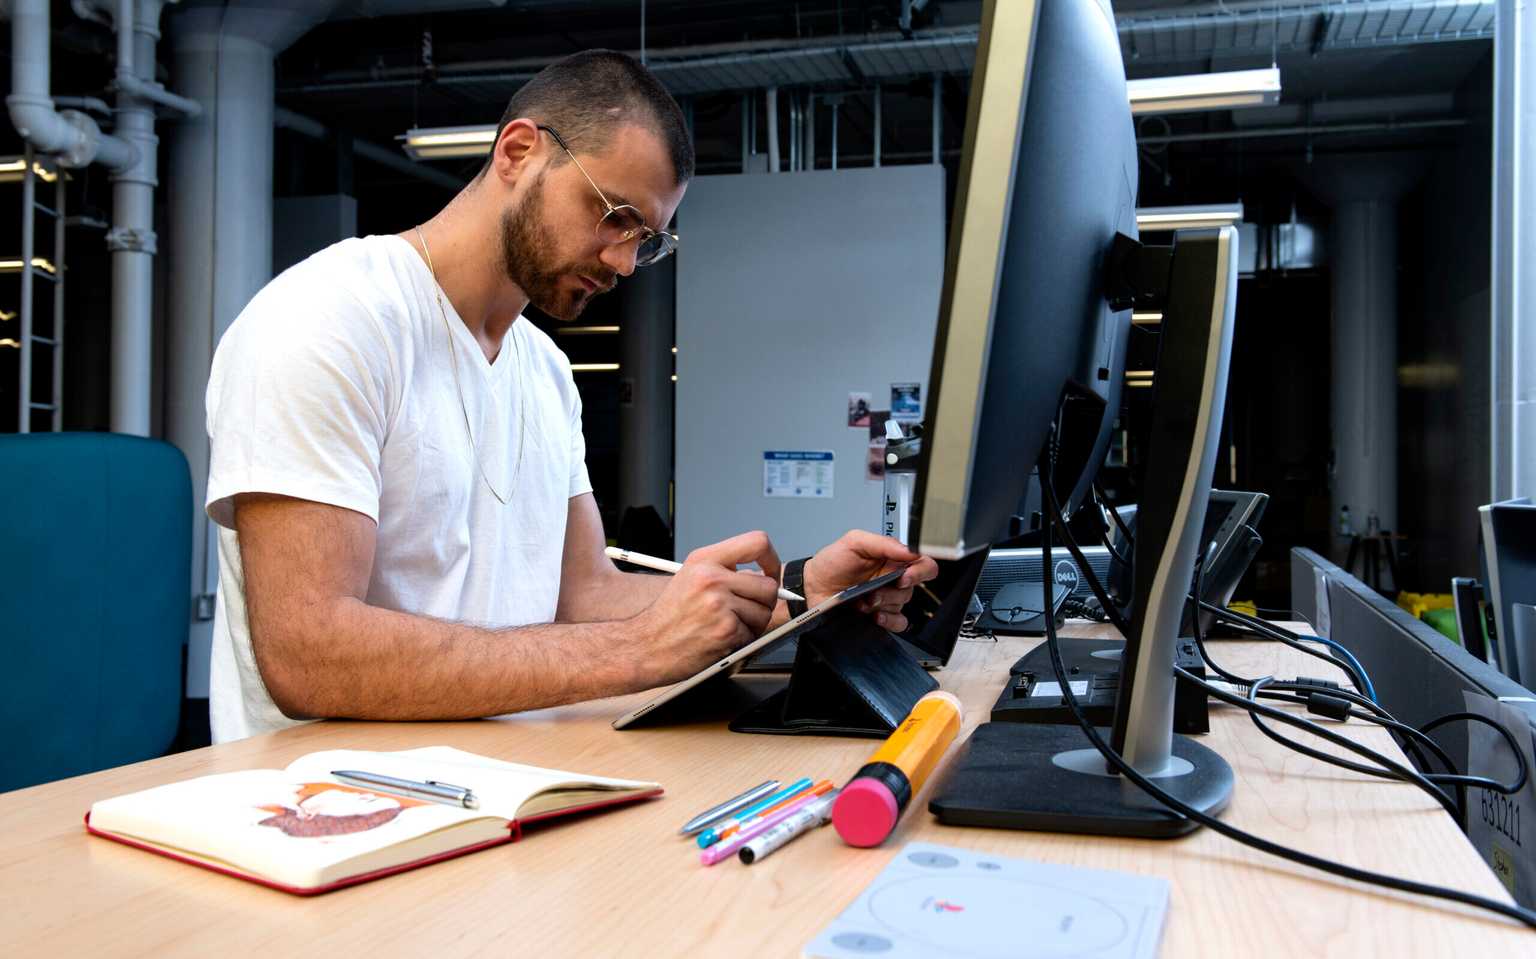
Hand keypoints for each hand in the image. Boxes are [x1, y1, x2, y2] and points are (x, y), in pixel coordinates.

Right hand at [627, 531, 782, 686]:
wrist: (646, 646)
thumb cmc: (668, 616)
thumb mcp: (689, 576)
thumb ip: (723, 569)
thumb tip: (761, 575)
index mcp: (704, 560)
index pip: (757, 542)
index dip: (771, 559)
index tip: (770, 572)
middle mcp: (712, 578)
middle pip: (769, 585)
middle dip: (763, 602)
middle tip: (745, 610)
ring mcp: (719, 605)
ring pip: (764, 613)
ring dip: (752, 624)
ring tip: (727, 625)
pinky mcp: (725, 631)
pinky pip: (753, 635)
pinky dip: (741, 641)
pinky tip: (720, 639)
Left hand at [803, 530, 939, 632]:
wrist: (812, 587)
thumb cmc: (831, 563)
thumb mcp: (854, 542)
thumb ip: (883, 543)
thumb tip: (910, 550)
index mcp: (892, 559)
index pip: (923, 564)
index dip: (920, 571)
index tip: (904, 576)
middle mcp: (893, 578)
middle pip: (913, 588)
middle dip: (893, 591)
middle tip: (874, 591)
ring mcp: (887, 598)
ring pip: (903, 605)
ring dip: (883, 604)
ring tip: (863, 601)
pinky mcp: (880, 616)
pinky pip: (899, 623)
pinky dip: (889, 621)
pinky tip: (874, 616)